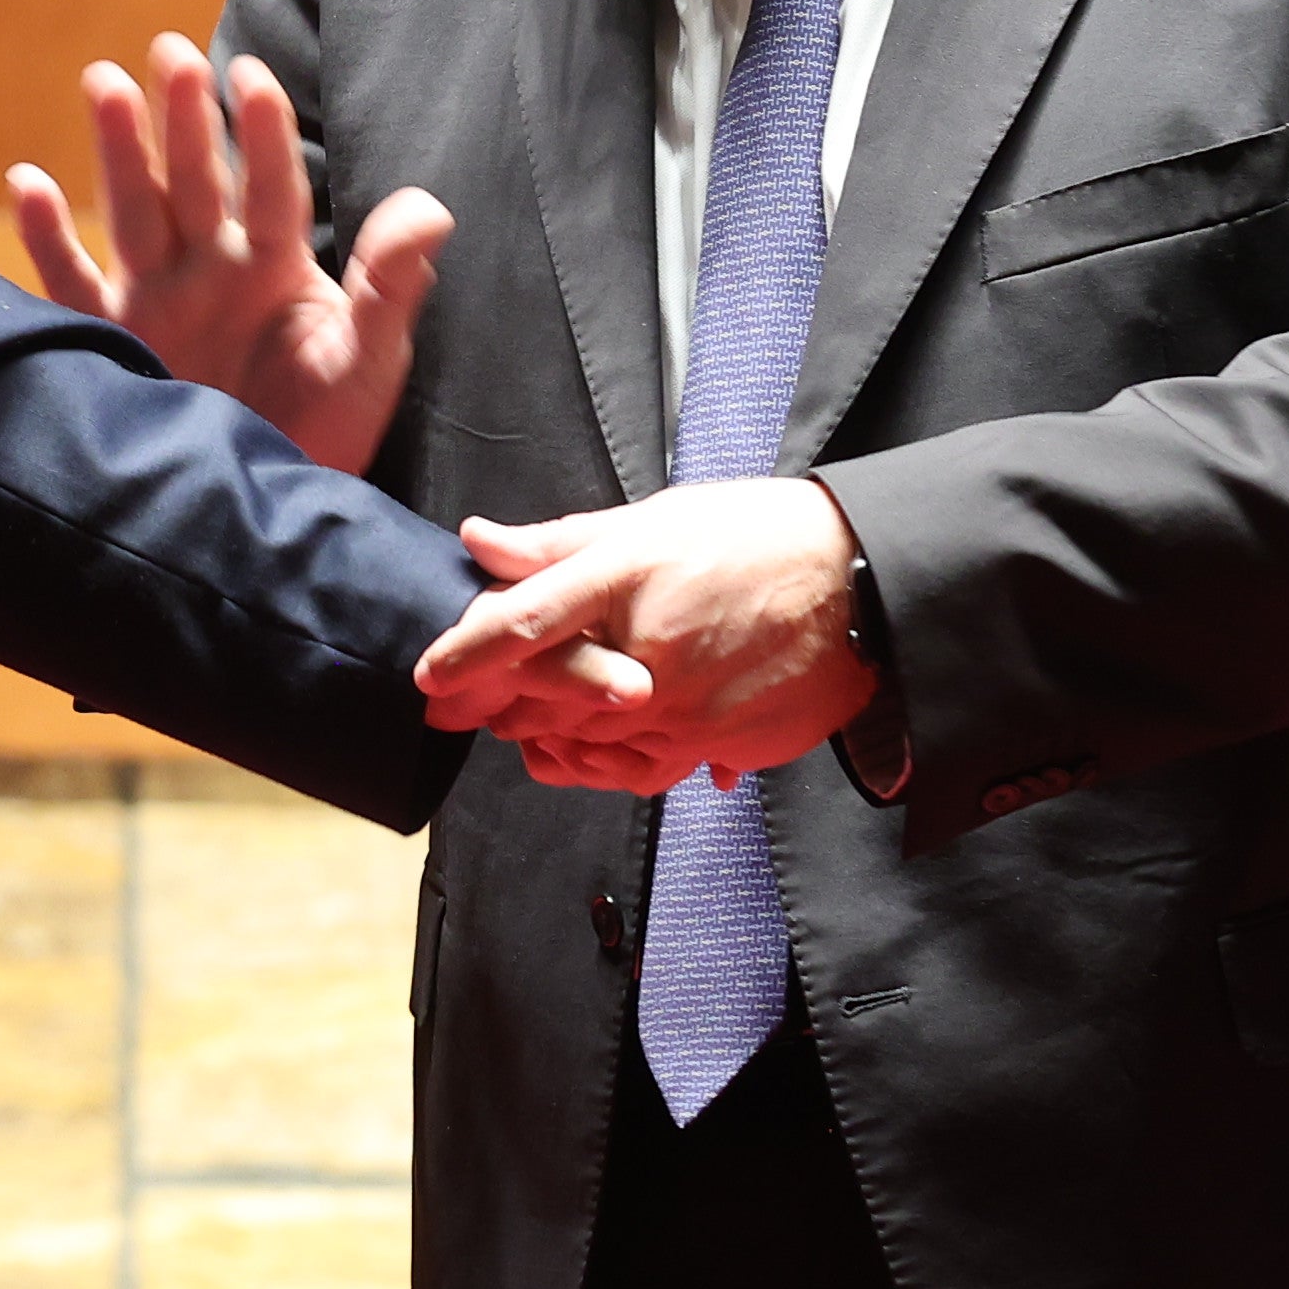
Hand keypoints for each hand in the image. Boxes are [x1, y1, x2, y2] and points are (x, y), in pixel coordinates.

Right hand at [5, 34, 450, 474]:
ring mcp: (158, 303)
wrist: (258, 519)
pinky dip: (48, 239)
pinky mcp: (114, 344)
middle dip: (183, 119)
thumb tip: (431, 209)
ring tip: (105, 82)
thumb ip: (391, 287)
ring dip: (121, 151)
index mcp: (278, 267)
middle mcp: (212, 271)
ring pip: (136, 212)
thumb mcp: (369, 364)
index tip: (251, 78)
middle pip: (196, 183)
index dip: (263, 134)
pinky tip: (28, 183)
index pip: (272, 188)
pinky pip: (73, 286)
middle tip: (169, 50)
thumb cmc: (324, 436)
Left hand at [416, 481, 874, 794]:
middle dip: (489, 705)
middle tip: (455, 706)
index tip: (426, 677)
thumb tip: (479, 539)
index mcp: (626, 575)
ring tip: (516, 727)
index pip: (520, 622)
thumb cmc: (759, 538)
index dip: (463, 654)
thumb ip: (560, 541)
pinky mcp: (717, 742)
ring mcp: (683, 704)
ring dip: (540, 737)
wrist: (862, 586)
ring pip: (583, 740)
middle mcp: (648, 646)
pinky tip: (583, 751)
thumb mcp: (656, 519)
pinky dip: (600, 764)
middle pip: (540, 694)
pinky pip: (639, 769)